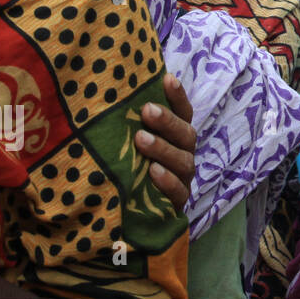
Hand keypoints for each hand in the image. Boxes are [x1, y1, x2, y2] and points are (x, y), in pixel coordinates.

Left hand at [137, 74, 195, 214]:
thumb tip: (113, 89)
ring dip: (164, 149)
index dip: (177, 97)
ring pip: (183, 161)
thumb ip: (127, 123)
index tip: (166, 78)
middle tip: (147, 110)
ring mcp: (182, 180)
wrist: (127, 220)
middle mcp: (183, 156)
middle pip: (186, 135)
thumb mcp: (127, 146)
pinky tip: (153, 172)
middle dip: (168, 122)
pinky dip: (167, 181)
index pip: (183, 113)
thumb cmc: (127, 172)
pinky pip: (179, 192)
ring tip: (141, 139)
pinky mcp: (176, 204)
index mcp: (176, 139)